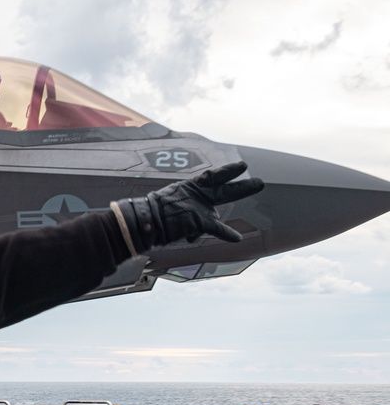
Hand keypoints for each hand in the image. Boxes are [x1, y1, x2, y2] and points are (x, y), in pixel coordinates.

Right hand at [111, 161, 264, 255]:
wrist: (145, 221)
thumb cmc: (153, 215)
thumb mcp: (171, 207)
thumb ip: (189, 214)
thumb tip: (199, 229)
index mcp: (188, 188)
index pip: (211, 177)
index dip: (227, 171)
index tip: (242, 166)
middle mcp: (196, 194)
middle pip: (224, 187)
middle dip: (242, 185)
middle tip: (259, 182)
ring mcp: (199, 206)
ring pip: (222, 203)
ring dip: (239, 195)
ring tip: (257, 186)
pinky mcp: (200, 220)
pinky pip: (217, 228)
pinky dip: (227, 233)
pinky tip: (236, 238)